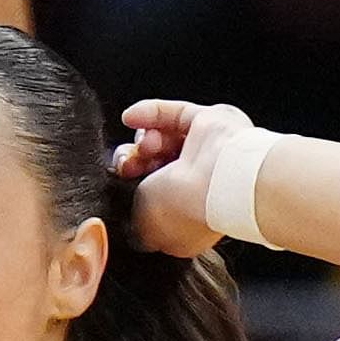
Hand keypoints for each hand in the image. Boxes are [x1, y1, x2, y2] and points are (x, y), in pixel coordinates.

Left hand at [112, 100, 253, 260]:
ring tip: (146, 147)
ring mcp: (206, 154)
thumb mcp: (145, 227)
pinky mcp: (210, 125)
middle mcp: (199, 184)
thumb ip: (135, 220)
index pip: (157, 198)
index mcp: (188, 215)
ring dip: (146, 140)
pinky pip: (174, 114)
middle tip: (127, 164)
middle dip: (138, 161)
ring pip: (166, 139)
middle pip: (158, 165)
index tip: (122, 183)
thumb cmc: (186, 209)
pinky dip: (150, 113)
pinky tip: (132, 117)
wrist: (218, 182)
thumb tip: (131, 220)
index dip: (135, 189)